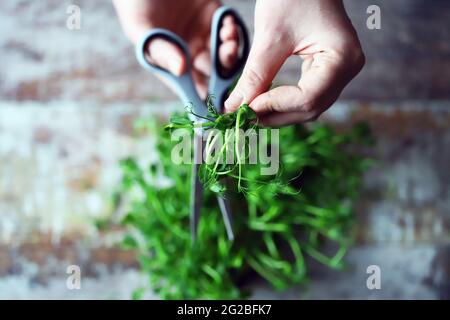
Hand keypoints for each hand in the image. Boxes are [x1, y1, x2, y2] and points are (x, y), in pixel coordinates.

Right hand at [113, 0, 238, 97]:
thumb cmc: (134, 2)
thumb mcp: (141, 28)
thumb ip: (160, 50)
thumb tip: (181, 71)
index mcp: (172, 62)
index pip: (192, 87)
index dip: (206, 96)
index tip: (217, 101)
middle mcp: (190, 52)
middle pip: (215, 74)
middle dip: (224, 71)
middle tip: (226, 57)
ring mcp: (204, 34)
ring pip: (226, 53)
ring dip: (231, 51)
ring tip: (228, 39)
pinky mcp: (214, 14)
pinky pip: (230, 29)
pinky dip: (233, 30)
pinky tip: (227, 25)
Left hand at [224, 0, 364, 125]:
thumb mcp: (271, 36)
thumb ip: (255, 75)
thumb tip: (235, 108)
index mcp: (342, 58)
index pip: (308, 98)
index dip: (274, 108)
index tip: (245, 109)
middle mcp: (347, 69)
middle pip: (309, 109)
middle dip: (275, 115)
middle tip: (243, 116)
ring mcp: (339, 72)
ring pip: (307, 107)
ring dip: (278, 113)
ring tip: (249, 111)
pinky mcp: (327, 71)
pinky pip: (306, 96)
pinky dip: (283, 103)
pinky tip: (262, 102)